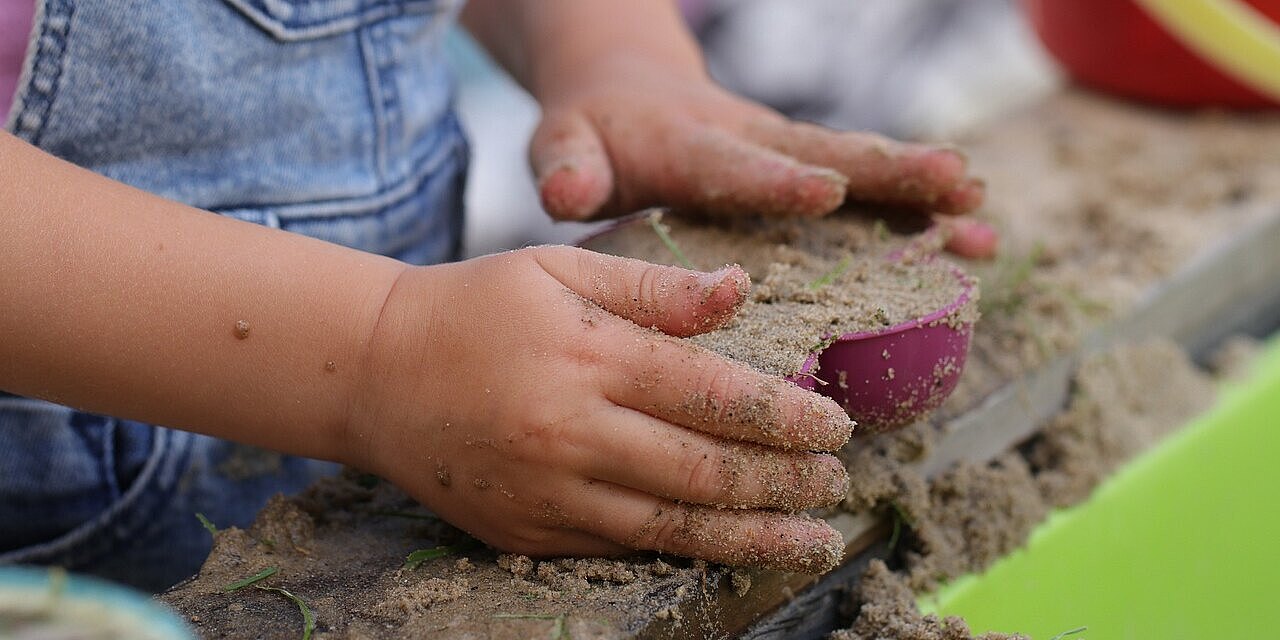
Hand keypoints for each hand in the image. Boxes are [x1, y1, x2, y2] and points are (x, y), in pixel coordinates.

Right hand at [345, 247, 854, 572]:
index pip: (713, 395)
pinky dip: (684, 552)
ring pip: (672, 528)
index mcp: (588, 355)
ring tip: (812, 540)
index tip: (837, 426)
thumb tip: (742, 292)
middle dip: (784, 483)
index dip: (786, 416)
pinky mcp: (526, 531)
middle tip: (835, 483)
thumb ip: (654, 287)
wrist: (374, 373)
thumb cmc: (476, 307)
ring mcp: (547, 491)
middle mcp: (571, 431)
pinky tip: (729, 549)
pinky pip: (621, 548)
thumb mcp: (559, 268)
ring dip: (753, 537)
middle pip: (704, 471)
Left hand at [530, 55, 996, 257]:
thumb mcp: (565, 144)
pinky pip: (868, 189)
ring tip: (983, 215)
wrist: (626, 88)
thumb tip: (566, 191)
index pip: (735, 164)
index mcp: (690, 146)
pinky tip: (976, 238)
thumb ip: (567, 166)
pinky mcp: (805, 168)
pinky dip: (920, 211)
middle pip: (826, 154)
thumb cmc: (593, 132)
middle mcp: (751, 142)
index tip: (825, 190)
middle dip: (889, 172)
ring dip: (921, 192)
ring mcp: (785, 154)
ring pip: (861, 170)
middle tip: (955, 183)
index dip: (777, 180)